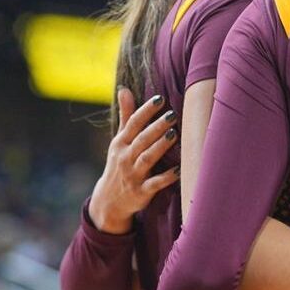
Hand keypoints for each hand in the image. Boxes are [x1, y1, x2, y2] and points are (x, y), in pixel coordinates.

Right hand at [89, 88, 178, 233]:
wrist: (109, 200)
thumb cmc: (120, 163)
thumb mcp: (119, 140)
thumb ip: (125, 116)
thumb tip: (124, 89)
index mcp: (120, 143)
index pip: (133, 124)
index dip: (145, 111)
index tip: (160, 98)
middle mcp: (125, 158)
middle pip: (142, 140)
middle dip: (156, 127)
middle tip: (172, 114)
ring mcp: (133, 175)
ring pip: (147, 159)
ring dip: (160, 147)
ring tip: (174, 134)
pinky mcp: (141, 192)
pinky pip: (155, 184)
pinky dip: (166, 177)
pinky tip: (179, 169)